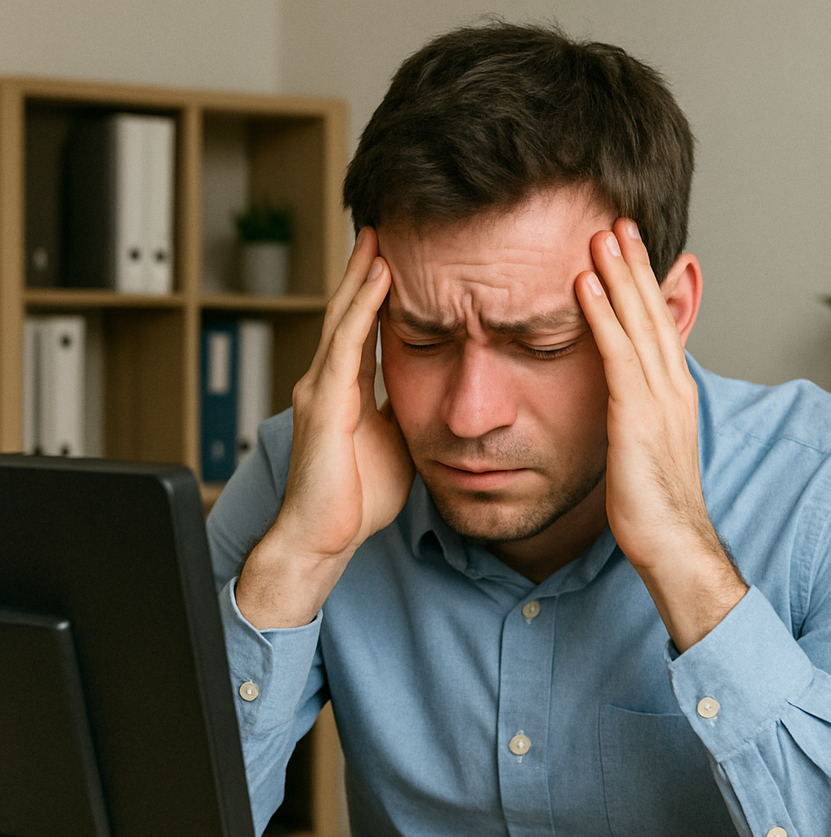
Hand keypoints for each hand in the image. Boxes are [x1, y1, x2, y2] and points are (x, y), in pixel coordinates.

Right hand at [236, 228, 413, 628]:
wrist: (323, 538)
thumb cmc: (356, 499)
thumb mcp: (393, 443)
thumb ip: (403, 413)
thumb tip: (433, 395)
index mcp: (344, 392)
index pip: (362, 329)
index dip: (376, 294)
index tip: (398, 259)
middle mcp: (326, 382)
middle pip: (347, 312)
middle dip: (365, 270)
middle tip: (382, 227)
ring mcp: (320, 390)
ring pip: (343, 318)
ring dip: (363, 276)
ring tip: (380, 236)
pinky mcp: (324, 405)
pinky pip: (346, 345)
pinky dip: (364, 308)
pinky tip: (379, 278)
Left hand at [575, 219, 746, 650]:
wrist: (673, 543)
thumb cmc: (654, 505)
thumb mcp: (646, 449)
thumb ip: (636, 417)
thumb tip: (619, 403)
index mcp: (674, 394)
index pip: (657, 326)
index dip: (642, 285)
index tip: (627, 249)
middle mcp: (672, 387)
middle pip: (652, 312)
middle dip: (634, 264)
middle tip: (617, 220)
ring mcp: (658, 399)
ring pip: (637, 322)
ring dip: (619, 274)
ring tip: (601, 233)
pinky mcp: (637, 416)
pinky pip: (616, 354)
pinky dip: (601, 315)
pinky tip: (584, 284)